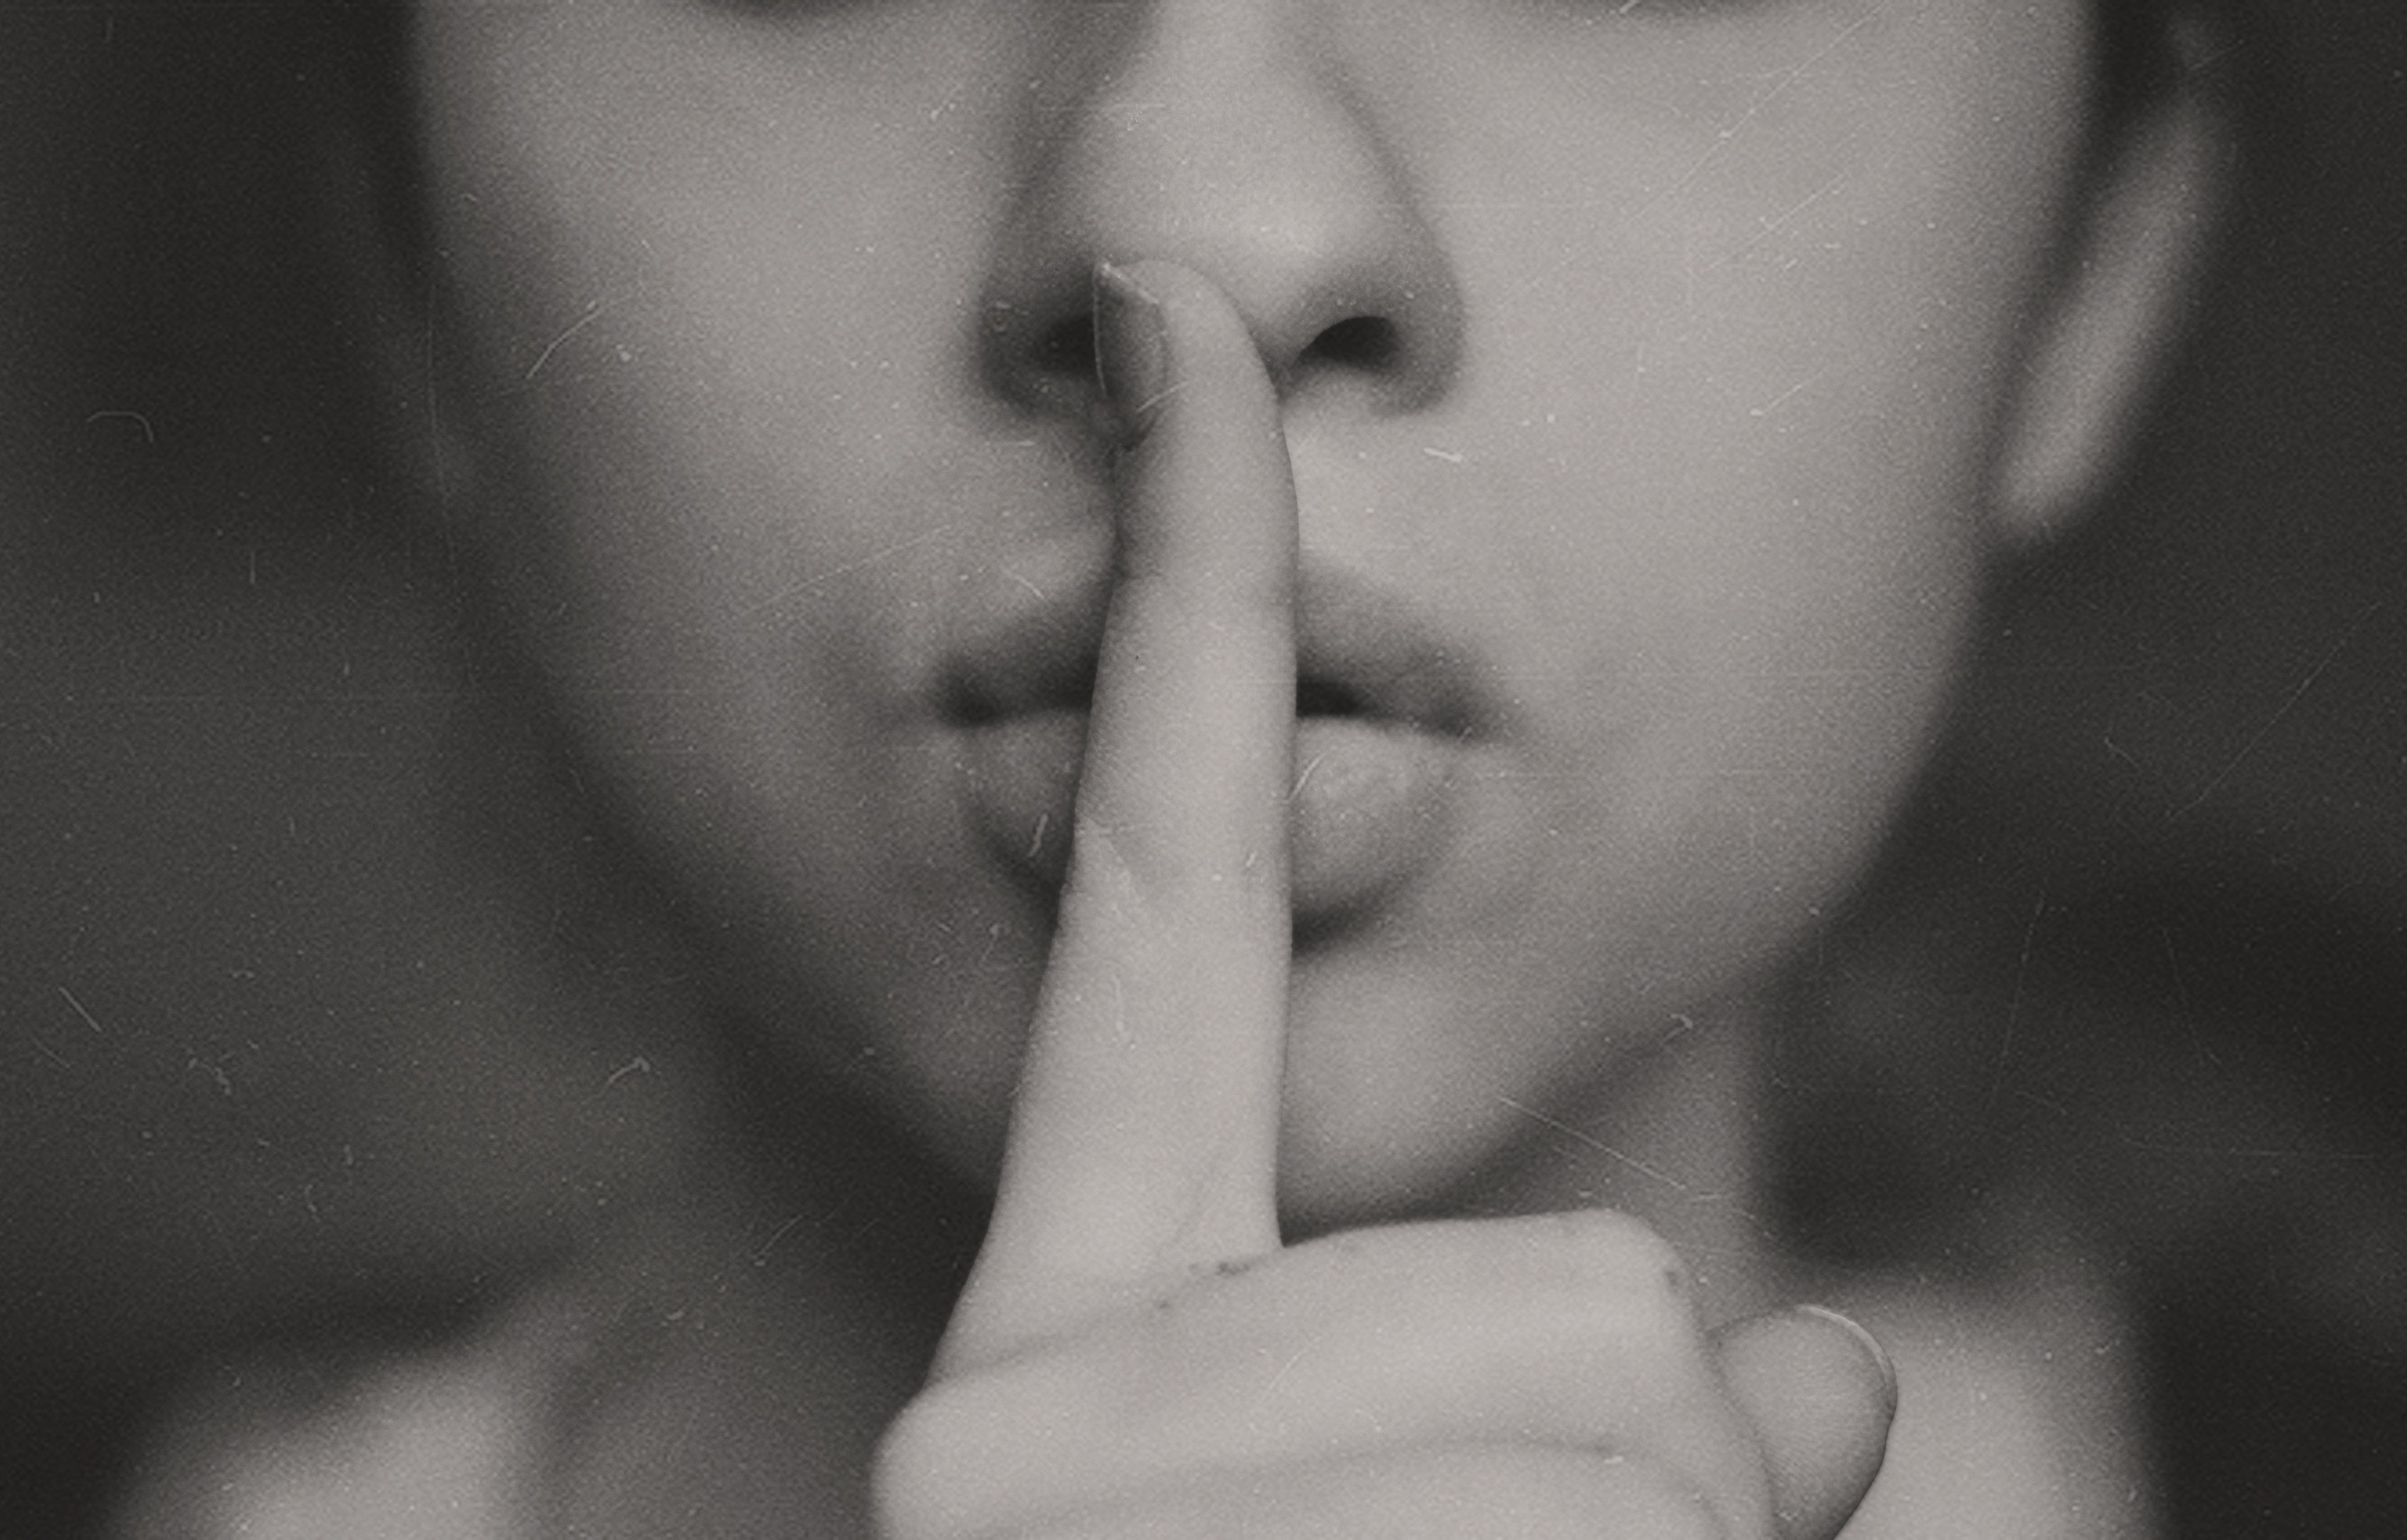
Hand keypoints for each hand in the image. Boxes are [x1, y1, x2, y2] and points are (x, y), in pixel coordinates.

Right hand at [875, 260, 1892, 1539]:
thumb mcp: (1430, 1538)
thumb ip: (1611, 1405)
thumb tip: (1847, 1367)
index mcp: (1073, 1336)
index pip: (1156, 892)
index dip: (1183, 599)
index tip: (1174, 336)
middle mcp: (1030, 1391)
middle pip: (1576, 1265)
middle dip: (1633, 1454)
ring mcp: (1077, 1475)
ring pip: (1643, 1374)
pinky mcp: (1097, 1527)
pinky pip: (1666, 1478)